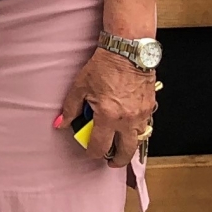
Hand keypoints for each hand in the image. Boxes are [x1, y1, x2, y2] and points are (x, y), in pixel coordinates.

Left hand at [54, 48, 155, 168]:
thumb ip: (70, 109)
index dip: (92, 153)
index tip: (89, 151)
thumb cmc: (105, 65)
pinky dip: (137, 129)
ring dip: (128, 144)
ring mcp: (141, 114)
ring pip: (138, 140)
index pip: (100, 147)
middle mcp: (127, 119)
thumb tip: (60, 124)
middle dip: (117, 160)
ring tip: (119, 142)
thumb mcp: (80, 87)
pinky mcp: (150, 106)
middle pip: (125, 152)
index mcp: (108, 116)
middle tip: (110, 160)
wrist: (128, 51)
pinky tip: (129, 125)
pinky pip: (145, 125)